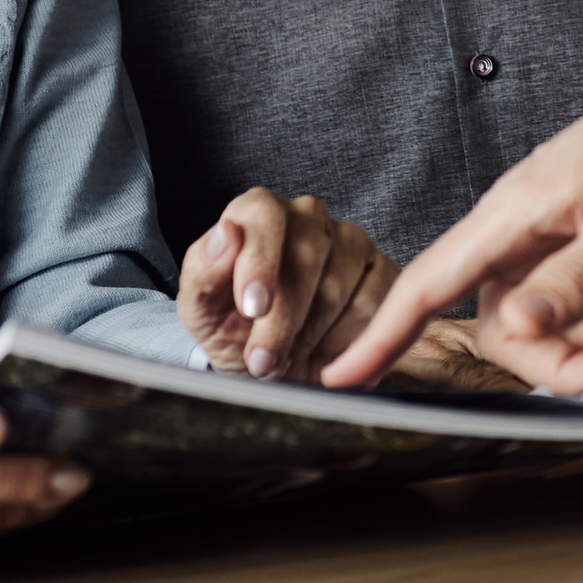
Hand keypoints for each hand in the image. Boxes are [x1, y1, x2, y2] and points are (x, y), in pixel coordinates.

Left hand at [180, 189, 397, 381]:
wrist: (273, 368)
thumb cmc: (233, 332)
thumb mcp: (201, 311)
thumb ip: (203, 271)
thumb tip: (225, 233)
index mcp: (257, 214)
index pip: (263, 214)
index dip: (260, 262)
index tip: (253, 308)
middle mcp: (307, 218)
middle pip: (305, 256)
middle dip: (282, 319)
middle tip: (264, 361)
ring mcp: (350, 241)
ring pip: (338, 287)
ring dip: (309, 337)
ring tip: (290, 357)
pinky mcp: (381, 271)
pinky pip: (371, 306)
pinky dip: (343, 342)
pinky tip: (323, 352)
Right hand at [321, 0, 582, 392]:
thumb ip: (573, 281)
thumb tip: (514, 328)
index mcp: (517, 212)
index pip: (429, 281)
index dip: (382, 334)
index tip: (340, 376)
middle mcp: (525, 224)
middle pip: (502, 326)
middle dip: (559, 356)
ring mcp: (556, 232)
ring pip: (547, 320)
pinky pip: (580, 302)